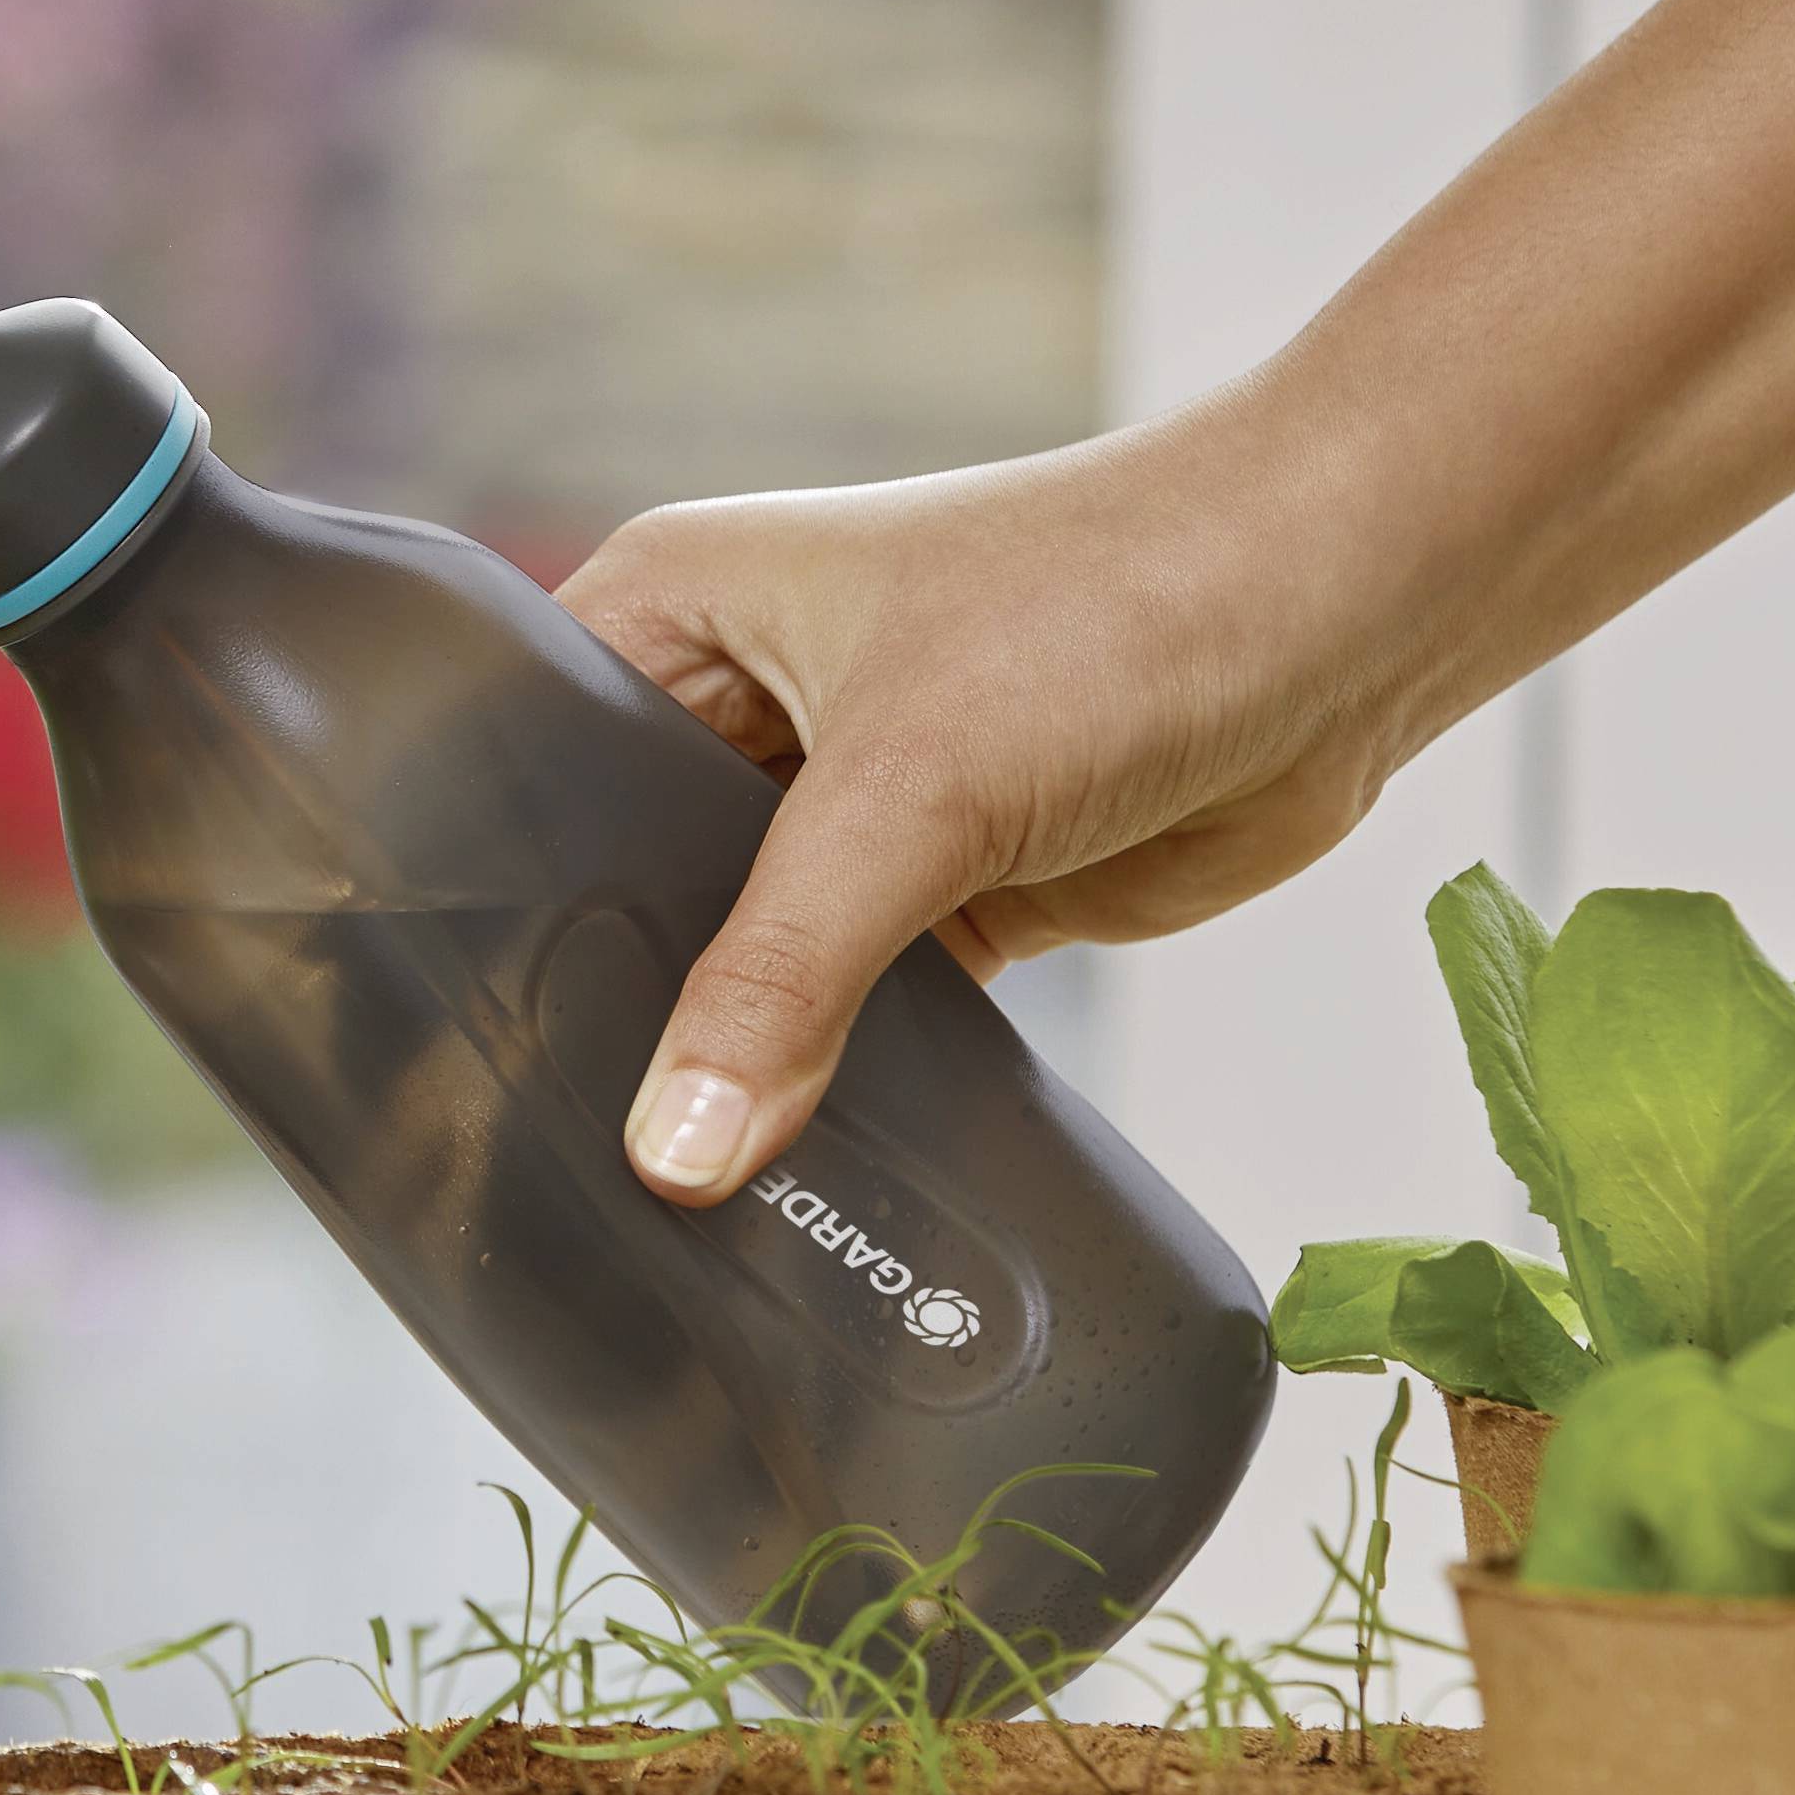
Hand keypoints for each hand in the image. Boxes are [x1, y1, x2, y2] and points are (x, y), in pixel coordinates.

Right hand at [556, 383, 1456, 1204]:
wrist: (1351, 605)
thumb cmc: (1119, 598)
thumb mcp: (914, 786)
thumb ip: (782, 977)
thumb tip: (674, 1153)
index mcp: (679, 610)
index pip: (527, 769)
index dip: (487, 904)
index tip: (443, 1054)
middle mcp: (747, 699)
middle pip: (633, 888)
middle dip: (622, 1011)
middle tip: (548, 1162)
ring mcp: (856, 800)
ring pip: (752, 967)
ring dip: (738, 1063)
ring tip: (665, 1196)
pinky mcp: (957, 885)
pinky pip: (858, 1013)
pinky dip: (840, 1083)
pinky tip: (799, 1174)